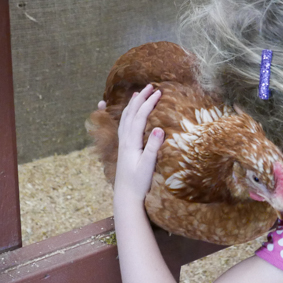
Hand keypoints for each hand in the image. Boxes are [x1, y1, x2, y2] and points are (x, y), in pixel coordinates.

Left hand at [115, 85, 162, 200]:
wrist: (126, 196)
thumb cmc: (139, 183)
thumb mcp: (148, 166)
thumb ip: (153, 148)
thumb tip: (159, 129)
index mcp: (131, 143)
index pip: (140, 117)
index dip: (149, 103)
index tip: (159, 92)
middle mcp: (125, 140)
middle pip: (131, 113)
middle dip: (140, 98)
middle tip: (150, 86)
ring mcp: (123, 144)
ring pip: (125, 118)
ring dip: (132, 104)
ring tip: (138, 94)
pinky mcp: (124, 149)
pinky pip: (123, 125)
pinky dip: (127, 115)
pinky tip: (130, 114)